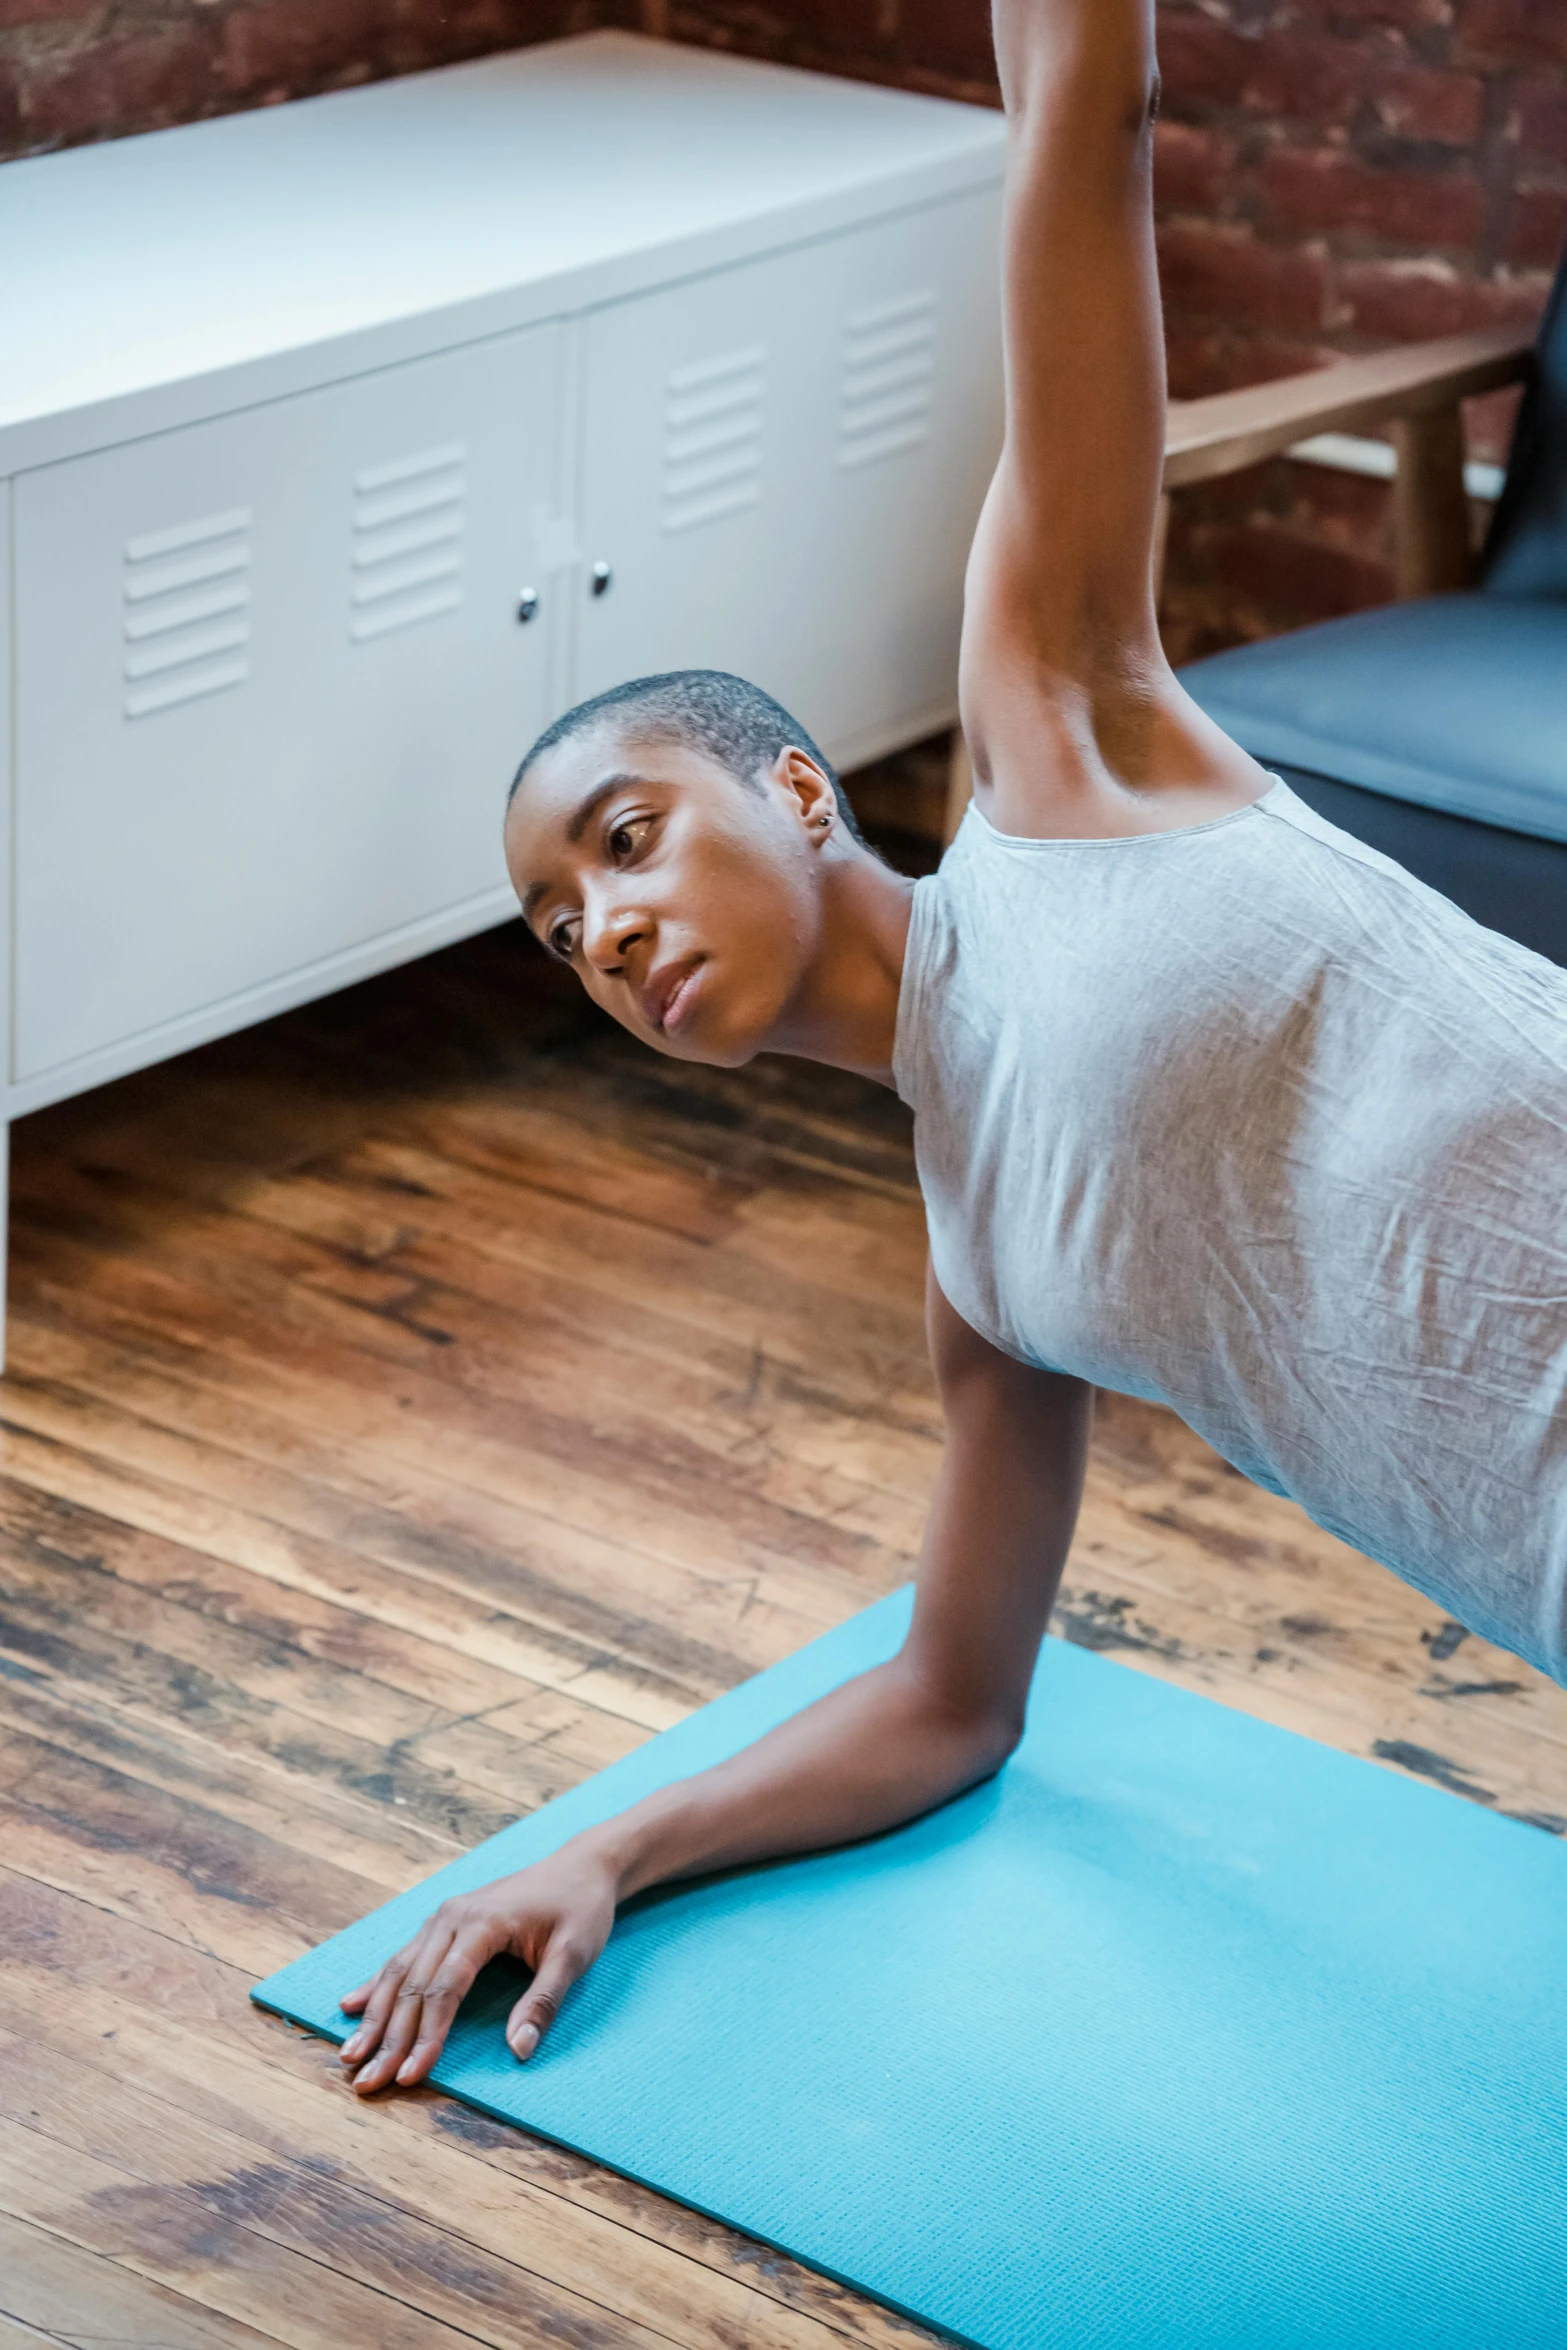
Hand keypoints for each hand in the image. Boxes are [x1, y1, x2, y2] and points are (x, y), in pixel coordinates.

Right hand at [337, 1841, 617, 2093]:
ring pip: (399, 1970)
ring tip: (350, 2055)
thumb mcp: (575, 1955)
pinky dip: (378, 1984)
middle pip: (413, 1984)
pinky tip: (352, 2005)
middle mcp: (453, 1917)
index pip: (445, 1988)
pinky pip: (404, 1956)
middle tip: (366, 2082)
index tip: (411, 2076)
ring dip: (375, 2016)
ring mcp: (444, 1917)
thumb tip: (519, 2052)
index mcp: (483, 1923)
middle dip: (389, 2037)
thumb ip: (544, 2002)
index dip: (426, 2035)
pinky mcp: (443, 1922)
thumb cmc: (580, 1909)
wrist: (581, 1866)